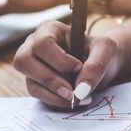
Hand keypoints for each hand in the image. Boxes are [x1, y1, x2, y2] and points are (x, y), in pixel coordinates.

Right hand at [12, 20, 127, 108]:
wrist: (103, 64)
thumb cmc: (101, 51)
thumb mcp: (106, 50)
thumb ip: (96, 66)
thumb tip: (81, 89)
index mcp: (49, 29)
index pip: (42, 43)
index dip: (59, 59)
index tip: (78, 67)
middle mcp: (34, 45)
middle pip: (24, 61)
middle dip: (50, 80)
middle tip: (72, 92)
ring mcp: (32, 65)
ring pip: (30, 82)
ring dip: (53, 94)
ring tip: (75, 98)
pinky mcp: (35, 82)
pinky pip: (37, 95)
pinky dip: (54, 101)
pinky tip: (70, 101)